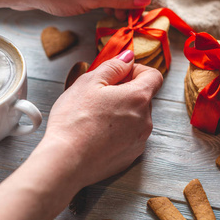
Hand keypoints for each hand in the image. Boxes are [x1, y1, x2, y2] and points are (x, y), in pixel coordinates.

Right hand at [40, 50, 162, 186]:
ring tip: (95, 117)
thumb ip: (113, 66)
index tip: (120, 74)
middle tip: (99, 95)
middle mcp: (146, 120)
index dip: (137, 70)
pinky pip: (129, 136)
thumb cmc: (74, 119)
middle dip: (125, 92)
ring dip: (122, 112)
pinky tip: (96, 134)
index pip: (154, 75)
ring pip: (135, 117)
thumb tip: (128, 57)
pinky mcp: (130, 156)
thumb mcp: (89, 82)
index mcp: (138, 98)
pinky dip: (118, 131)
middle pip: (143, 97)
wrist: (66, 161)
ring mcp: (140, 141)